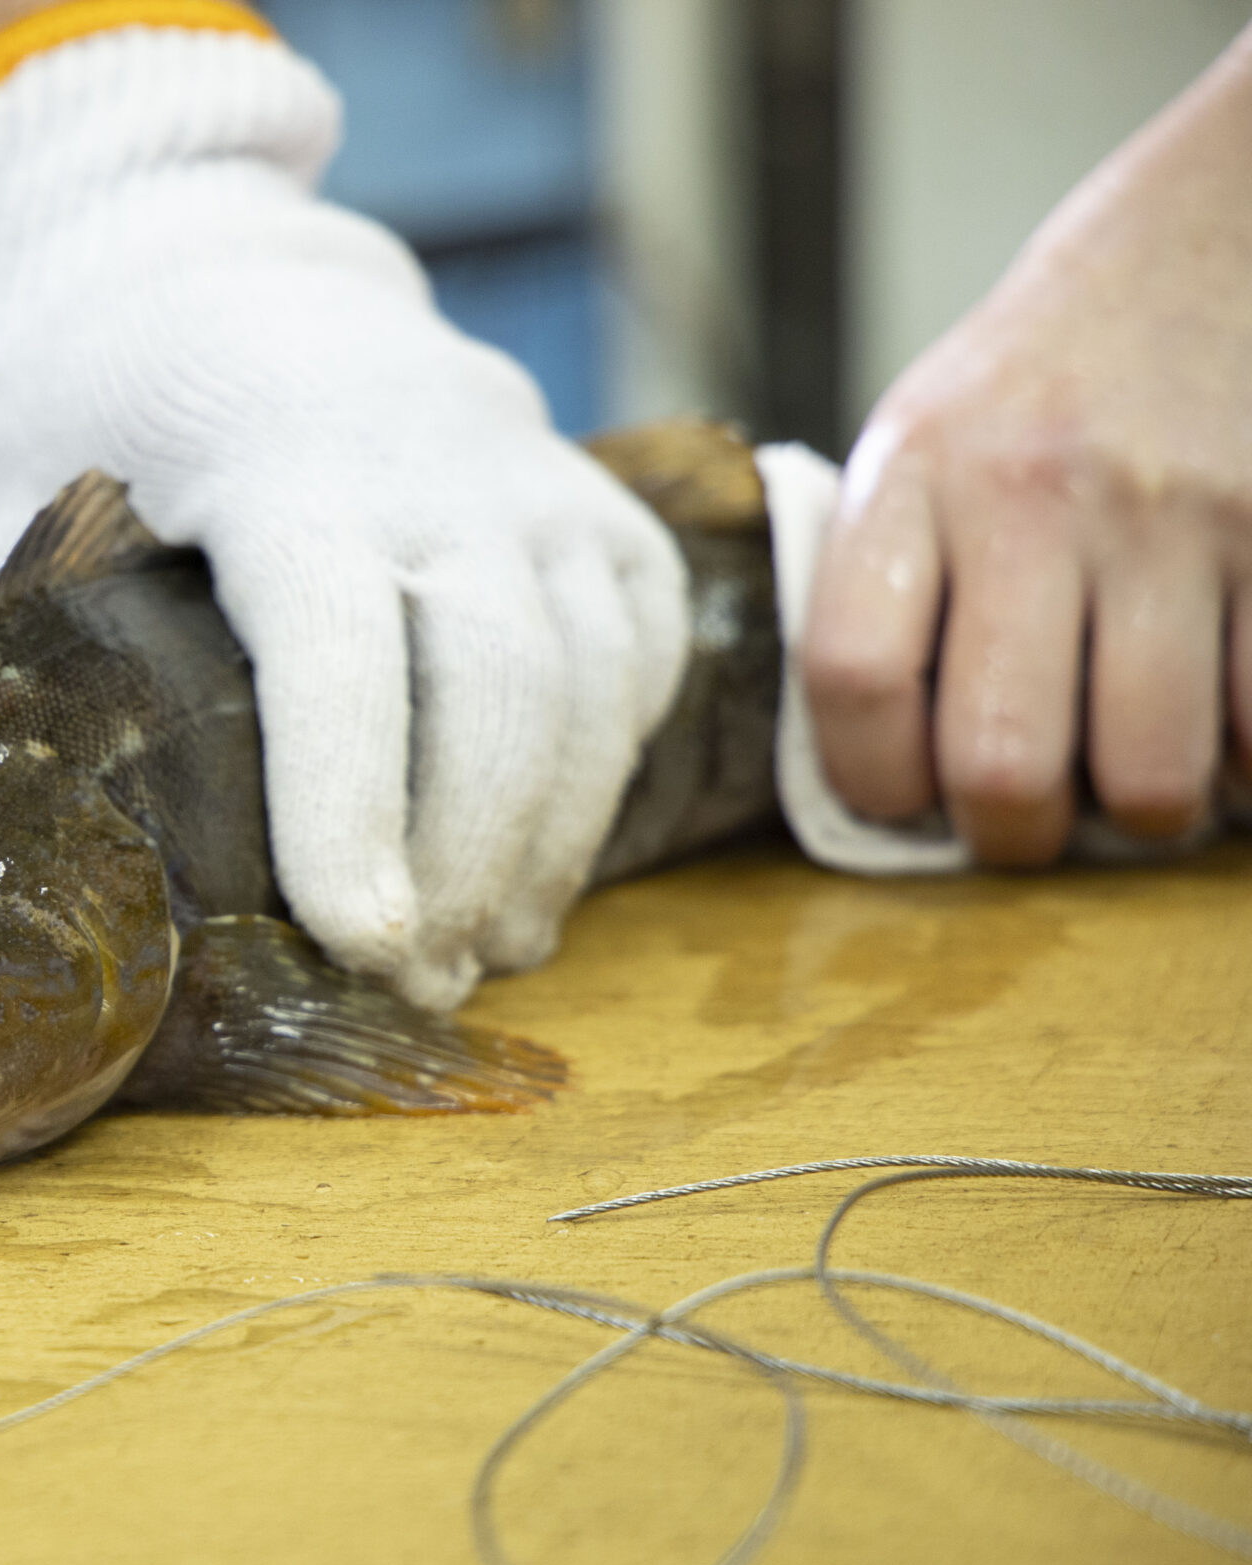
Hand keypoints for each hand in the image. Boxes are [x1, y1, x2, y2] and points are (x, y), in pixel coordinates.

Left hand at [0, 27, 685, 1008]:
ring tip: (489, 950)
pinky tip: (544, 852)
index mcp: (273, 467)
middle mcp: (432, 462)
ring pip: (588, 675)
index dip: (353, 811)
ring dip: (548, 836)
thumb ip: (43, 675)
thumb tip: (48, 866)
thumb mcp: (22, 518)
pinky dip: (605, 760)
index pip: (339, 654)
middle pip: (499, 684)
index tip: (356, 944)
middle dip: (468, 858)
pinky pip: (632, 641)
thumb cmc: (87, 407)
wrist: (193, 254)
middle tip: (418, 986)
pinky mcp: (584, 495)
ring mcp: (526, 471)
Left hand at [802, 29, 1251, 863]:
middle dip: (1010, 836)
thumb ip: (892, 580)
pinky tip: (1225, 722)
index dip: (871, 780)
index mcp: (914, 472)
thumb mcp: (925, 439)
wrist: (1222, 228)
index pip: (851, 676)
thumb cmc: (1048, 374)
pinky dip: (1249, 761)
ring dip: (1143, 813)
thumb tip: (882, 772)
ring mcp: (1171, 516)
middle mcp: (1033, 494)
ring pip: (1149, 772)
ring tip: (1135, 781)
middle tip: (1024, 825)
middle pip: (1001, 759)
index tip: (901, 803)